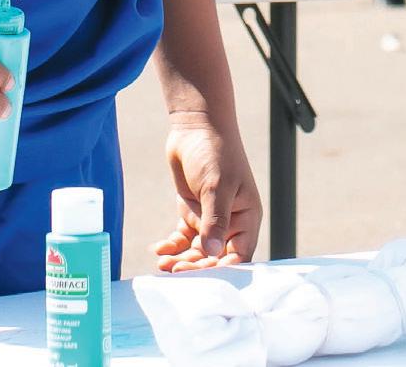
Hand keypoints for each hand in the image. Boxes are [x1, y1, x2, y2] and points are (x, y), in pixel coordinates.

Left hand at [152, 113, 261, 269]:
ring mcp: (209, 218)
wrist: (195, 126)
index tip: (203, 279)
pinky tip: (159, 250)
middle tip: (176, 271)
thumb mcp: (216, 186)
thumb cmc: (216, 153)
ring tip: (163, 265)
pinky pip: (183, 236)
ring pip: (197, 250)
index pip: (239, 255)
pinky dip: (172, 245)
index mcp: (246, 219)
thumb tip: (211, 253)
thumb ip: (214, 220)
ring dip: (182, 259)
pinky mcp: (191, 211)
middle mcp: (230, 223)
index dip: (223, 270)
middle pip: (215, 257)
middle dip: (197, 267)